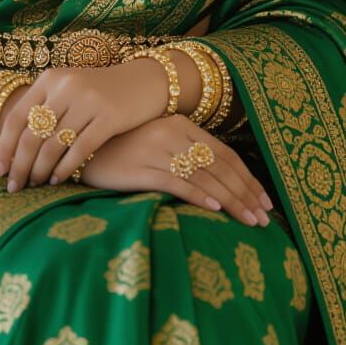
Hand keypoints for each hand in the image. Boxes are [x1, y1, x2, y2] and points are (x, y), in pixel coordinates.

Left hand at [0, 59, 173, 190]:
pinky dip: (65, 169)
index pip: (17, 117)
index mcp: (50, 78)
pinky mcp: (109, 117)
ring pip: (53, 145)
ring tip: (35, 184)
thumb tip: (13, 149)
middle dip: (19, 166)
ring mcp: (88, 101)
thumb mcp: (69, 89)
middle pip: (32, 135)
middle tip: (13, 187)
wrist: (144, 82)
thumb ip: (44, 109)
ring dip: (40, 171)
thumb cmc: (100, 91)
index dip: (3, 147)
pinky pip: (79, 150)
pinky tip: (58, 179)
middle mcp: (66, 86)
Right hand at [80, 115, 274, 227]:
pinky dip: (198, 196)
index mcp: (182, 124)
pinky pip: (176, 182)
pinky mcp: (140, 168)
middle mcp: (173, 133)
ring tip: (249, 220)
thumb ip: (185, 150)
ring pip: (204, 177)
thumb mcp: (159, 140)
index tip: (265, 200)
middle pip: (220, 167)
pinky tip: (214, 209)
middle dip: (246, 194)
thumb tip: (219, 179)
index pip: (224, 154)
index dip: (248, 178)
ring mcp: (157, 149)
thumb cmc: (124, 145)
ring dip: (231, 200)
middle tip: (264, 217)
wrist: (81, 142)